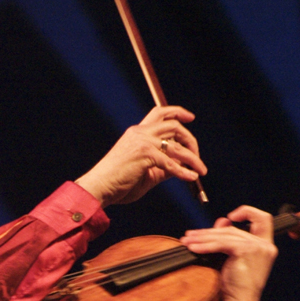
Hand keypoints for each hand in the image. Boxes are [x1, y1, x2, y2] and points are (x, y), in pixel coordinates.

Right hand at [75, 106, 206, 206]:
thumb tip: (182, 166)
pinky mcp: (144, 155)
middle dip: (190, 139)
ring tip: (200, 171)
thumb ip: (162, 166)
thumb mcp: (145, 171)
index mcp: (136, 133)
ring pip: (176, 145)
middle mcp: (140, 133)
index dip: (177, 112)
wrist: (99, 188)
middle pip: (174, 126)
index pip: (159, 113)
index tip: (190, 118)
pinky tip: (190, 178)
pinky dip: (183, 172)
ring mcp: (142, 142)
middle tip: (197, 155)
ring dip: (193, 158)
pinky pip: (171, 163)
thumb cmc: (118, 183)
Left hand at [180, 206, 277, 300]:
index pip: (263, 219)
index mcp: (266, 246)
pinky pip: (221, 244)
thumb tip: (222, 220)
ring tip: (187, 242)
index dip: (247, 212)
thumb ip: (229, 239)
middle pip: (233, 229)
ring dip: (202, 238)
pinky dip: (205, 246)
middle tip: (190, 236)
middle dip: (208, 232)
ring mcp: (258, 248)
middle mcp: (265, 245)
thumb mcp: (233, 259)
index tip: (230, 216)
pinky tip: (194, 248)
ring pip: (225, 236)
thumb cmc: (236, 288)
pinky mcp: (246, 251)